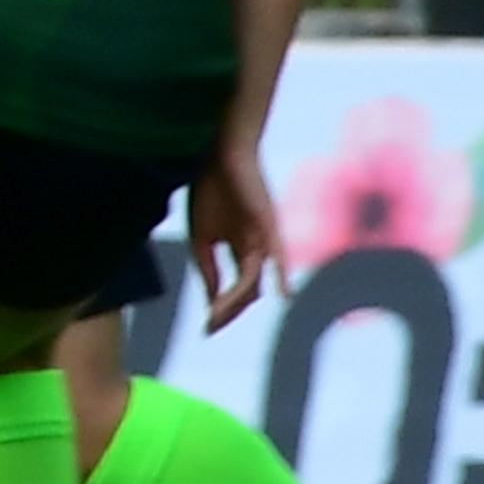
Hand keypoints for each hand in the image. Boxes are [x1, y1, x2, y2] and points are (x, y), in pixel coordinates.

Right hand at [186, 144, 284, 330]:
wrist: (218, 156)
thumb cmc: (209, 191)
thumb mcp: (201, 238)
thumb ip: (209, 269)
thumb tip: (214, 302)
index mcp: (240, 250)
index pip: (235, 288)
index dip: (222, 308)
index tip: (207, 327)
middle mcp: (256, 249)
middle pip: (247, 291)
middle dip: (229, 310)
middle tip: (211, 325)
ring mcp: (263, 239)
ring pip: (253, 279)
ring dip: (237, 299)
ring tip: (218, 314)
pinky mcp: (268, 225)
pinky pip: (277, 254)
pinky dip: (281, 274)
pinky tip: (282, 294)